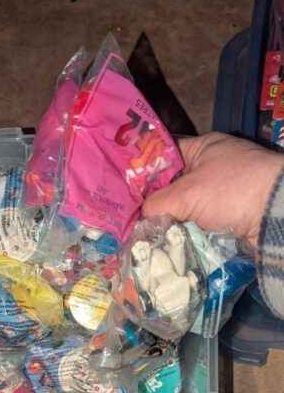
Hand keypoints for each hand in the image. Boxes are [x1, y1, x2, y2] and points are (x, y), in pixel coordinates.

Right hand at [142, 132, 283, 249]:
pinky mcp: (227, 217)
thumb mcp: (187, 193)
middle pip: (172, 187)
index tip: (123, 193)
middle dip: (153, 205)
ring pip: (183, 209)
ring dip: (169, 223)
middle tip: (129, 220)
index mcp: (202, 148)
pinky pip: (197, 226)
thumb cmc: (231, 190)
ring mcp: (220, 195)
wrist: (275, 214)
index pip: (163, 156)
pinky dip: (185, 234)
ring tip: (143, 237)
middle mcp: (211, 168)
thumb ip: (157, 203)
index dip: (142, 173)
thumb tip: (139, 217)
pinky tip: (166, 244)